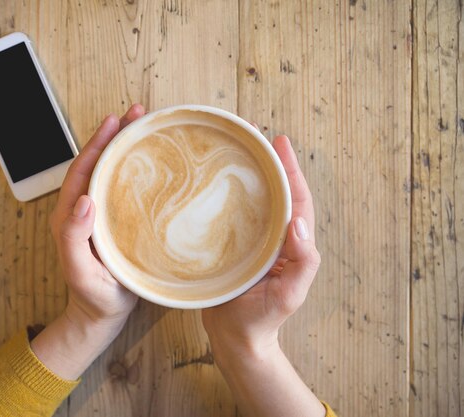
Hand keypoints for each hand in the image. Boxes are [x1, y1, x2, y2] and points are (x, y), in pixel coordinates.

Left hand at [49, 104, 144, 327]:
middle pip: (99, 162)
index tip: (115, 121)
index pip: (83, 169)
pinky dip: (139, 170)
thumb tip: (83, 198)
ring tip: (149, 126)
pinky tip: (156, 162)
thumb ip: (73, 236)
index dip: (98, 142)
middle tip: (138, 112)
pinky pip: (127, 188)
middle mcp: (86, 208)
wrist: (103, 315)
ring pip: (114, 172)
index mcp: (70, 214)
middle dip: (117, 135)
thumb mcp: (79, 270)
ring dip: (128, 148)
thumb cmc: (91, 295)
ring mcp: (104, 213)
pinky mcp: (119, 221)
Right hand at [202, 134, 320, 356]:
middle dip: (270, 163)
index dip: (291, 171)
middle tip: (256, 135)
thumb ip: (302, 263)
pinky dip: (226, 195)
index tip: (280, 143)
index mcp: (290, 244)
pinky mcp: (229, 247)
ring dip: (249, 174)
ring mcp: (251, 241)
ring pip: (254, 201)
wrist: (234, 340)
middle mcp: (273, 237)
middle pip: (275, 193)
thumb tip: (301, 223)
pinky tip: (213, 183)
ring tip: (237, 148)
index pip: (296, 200)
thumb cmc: (262, 320)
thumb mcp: (288, 295)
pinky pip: (231, 215)